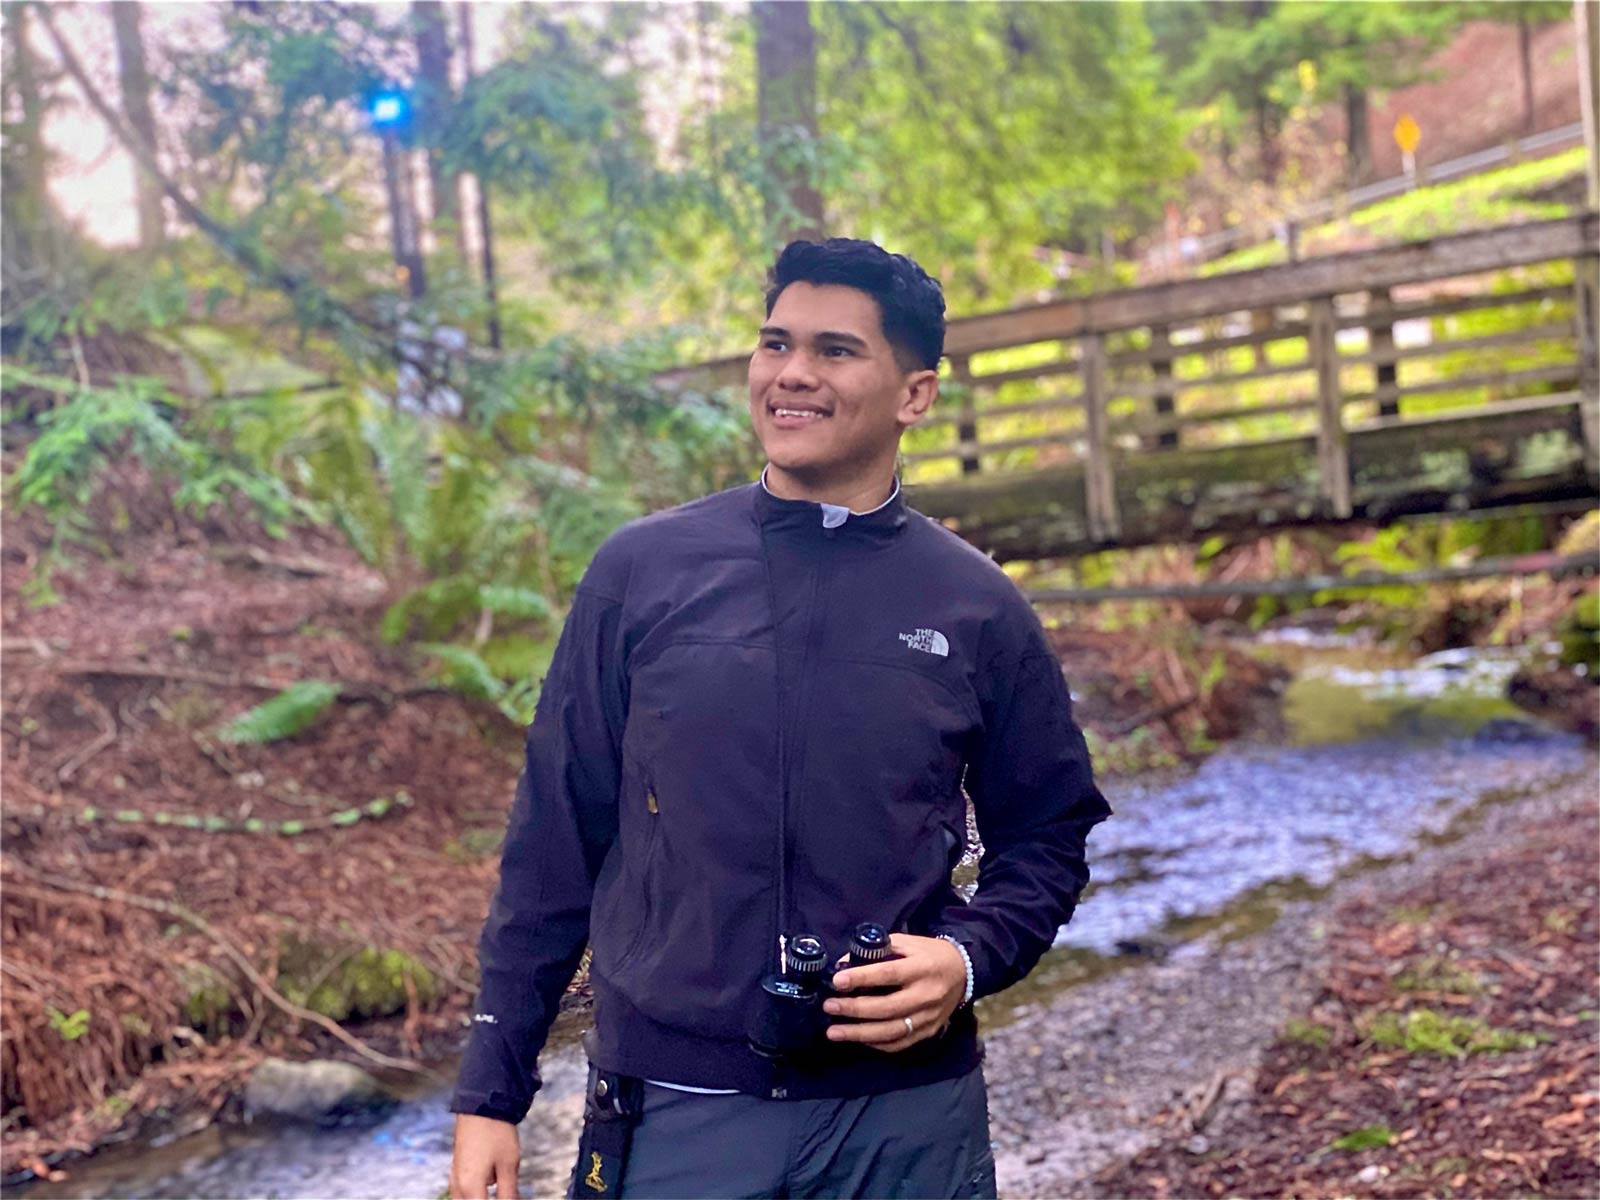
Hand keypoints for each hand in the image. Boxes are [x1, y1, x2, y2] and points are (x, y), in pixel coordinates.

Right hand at [450, 1114, 520, 1198]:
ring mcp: (455, 1179)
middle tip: (506, 1194)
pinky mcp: (457, 1171)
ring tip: (499, 1189)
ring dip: (481, 1198)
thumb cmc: (496, 1132)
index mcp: (470, 1189)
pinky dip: (476, 1196)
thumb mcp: (509, 1165)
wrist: (480, 1104)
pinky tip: (490, 1188)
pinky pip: (463, 1195)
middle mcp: (458, 1187)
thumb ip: (509, 1194)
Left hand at [822, 933, 965, 1052]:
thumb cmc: (929, 954)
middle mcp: (926, 995)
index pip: (888, 974)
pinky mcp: (929, 1031)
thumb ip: (879, 949)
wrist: (964, 972)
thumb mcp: (908, 942)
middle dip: (854, 1009)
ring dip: (859, 1033)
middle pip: (887, 1007)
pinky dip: (877, 1044)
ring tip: (833, 1032)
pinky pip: (900, 1043)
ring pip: (891, 1031)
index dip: (862, 978)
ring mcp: (929, 1017)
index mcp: (922, 968)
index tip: (837, 981)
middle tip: (829, 1007)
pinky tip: (858, 1039)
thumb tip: (844, 962)